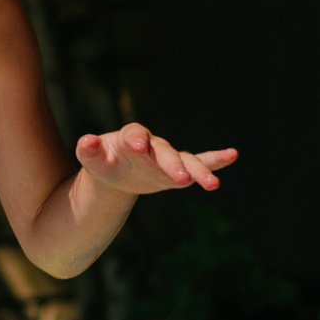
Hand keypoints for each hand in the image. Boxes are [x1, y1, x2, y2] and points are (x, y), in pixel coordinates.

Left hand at [74, 123, 236, 196]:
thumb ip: (89, 151)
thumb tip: (85, 141)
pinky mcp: (179, 169)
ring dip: (200, 171)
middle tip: (180, 178)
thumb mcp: (93, 160)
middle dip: (172, 164)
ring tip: (212, 184)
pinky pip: (200, 162)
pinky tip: (233, 155)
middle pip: (164, 152)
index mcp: (129, 138)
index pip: (135, 134)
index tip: (137, 144)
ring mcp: (168, 157)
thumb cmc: (104, 162)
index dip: (136, 139)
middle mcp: (152, 144)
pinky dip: (216, 161)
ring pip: (187, 161)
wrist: (117, 171)